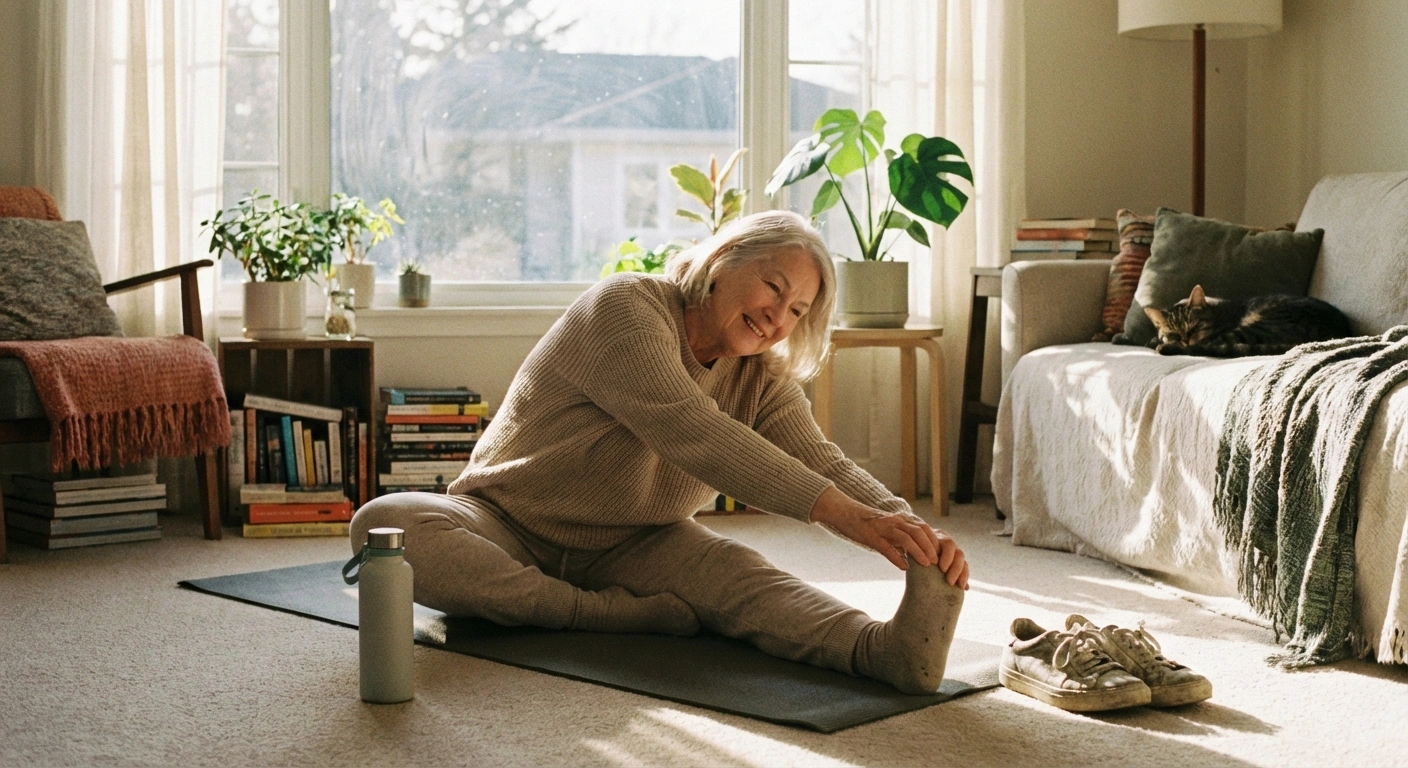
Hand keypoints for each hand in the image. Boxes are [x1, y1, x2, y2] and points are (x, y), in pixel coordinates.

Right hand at [809, 487, 968, 587]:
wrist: (845, 514)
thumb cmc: (867, 525)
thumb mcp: (887, 531)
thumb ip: (899, 542)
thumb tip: (908, 560)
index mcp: (901, 520)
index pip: (924, 528)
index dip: (934, 541)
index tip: (942, 556)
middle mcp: (896, 521)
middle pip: (919, 532)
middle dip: (931, 547)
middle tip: (938, 563)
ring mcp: (884, 528)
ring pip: (907, 537)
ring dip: (919, 551)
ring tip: (927, 565)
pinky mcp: (872, 536)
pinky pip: (887, 547)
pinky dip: (897, 557)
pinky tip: (904, 567)